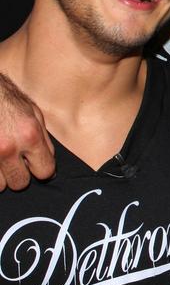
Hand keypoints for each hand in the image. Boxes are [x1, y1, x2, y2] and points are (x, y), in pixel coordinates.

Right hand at [0, 73, 54, 190]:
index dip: (42, 169)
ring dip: (1, 177)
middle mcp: (8, 148)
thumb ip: (43, 140)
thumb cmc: (8, 101)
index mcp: (29, 136)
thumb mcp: (34, 114)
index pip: (45, 171)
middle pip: (20, 183)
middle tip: (15, 163)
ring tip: (1, 160)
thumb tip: (50, 163)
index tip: (36, 165)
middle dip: (20, 175)